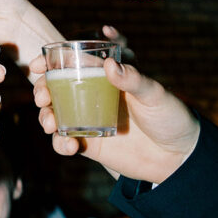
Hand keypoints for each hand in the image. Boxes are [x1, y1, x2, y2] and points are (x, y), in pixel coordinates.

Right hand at [31, 56, 199, 182]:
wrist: (179, 157)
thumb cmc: (171, 116)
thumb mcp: (155, 93)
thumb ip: (134, 78)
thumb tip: (110, 65)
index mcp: (107, 76)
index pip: (73, 61)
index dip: (51, 61)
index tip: (37, 65)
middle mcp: (94, 95)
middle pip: (56, 87)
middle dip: (41, 90)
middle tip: (41, 97)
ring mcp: (90, 119)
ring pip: (55, 113)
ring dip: (45, 116)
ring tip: (50, 123)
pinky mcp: (90, 144)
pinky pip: (65, 142)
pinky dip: (60, 144)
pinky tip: (70, 146)